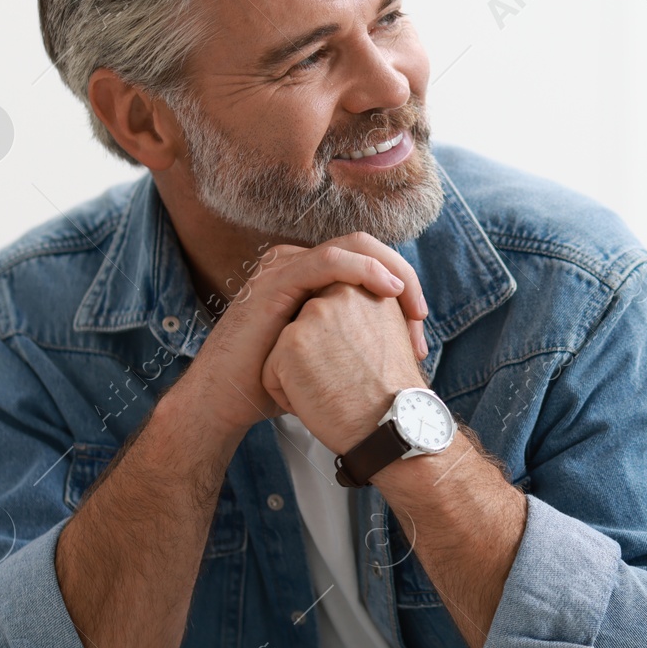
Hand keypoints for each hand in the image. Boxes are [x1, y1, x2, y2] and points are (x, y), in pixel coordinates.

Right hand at [175, 234, 428, 435]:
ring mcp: (286, 266)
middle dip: (405, 281)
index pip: (371, 264)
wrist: (225, 401)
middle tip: (421, 320)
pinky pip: (330, 260)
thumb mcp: (325, 356)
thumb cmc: (274, 384)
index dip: (404, 293)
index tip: (418, 338)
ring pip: (356, 247)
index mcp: (312, 277)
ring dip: (394, 275)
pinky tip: (390, 291)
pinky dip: (366, 269)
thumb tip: (399, 349)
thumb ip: (354, 340)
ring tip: (414, 311)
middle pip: (368, 249)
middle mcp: (299, 263)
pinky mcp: (277, 278)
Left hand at [261, 282, 427, 453]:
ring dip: (303, 375)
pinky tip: (319, 401)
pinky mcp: (291, 342)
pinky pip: (271, 373)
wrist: (394, 425)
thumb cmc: (392, 391)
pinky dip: (288, 395)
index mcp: (364, 287)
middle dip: (318, 357)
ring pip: (285, 350)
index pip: (326, 314)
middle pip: (305, 329)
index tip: (358, 367)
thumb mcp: (389, 333)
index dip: (335, 347)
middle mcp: (339, 292)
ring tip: (335, 389)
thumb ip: (363, 312)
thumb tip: (339, 318)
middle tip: (348, 379)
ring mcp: (313, 315)